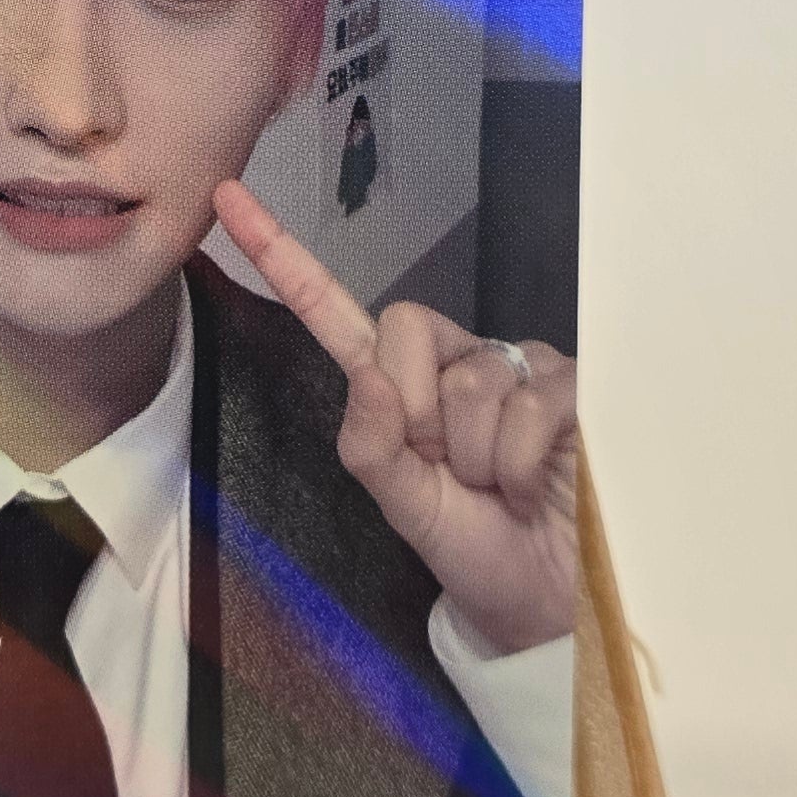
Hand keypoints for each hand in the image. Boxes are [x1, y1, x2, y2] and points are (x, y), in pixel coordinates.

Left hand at [212, 178, 577, 650]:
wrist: (544, 597)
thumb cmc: (473, 546)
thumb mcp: (403, 507)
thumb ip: (371, 448)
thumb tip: (371, 375)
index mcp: (397, 382)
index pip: (333, 311)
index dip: (283, 256)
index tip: (227, 200)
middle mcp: (453, 358)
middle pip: (405, 328)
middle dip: (418, 415)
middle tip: (451, 471)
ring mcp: (515, 365)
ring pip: (468, 380)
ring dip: (477, 457)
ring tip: (500, 486)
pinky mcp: (570, 385)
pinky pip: (524, 407)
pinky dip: (516, 466)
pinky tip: (533, 486)